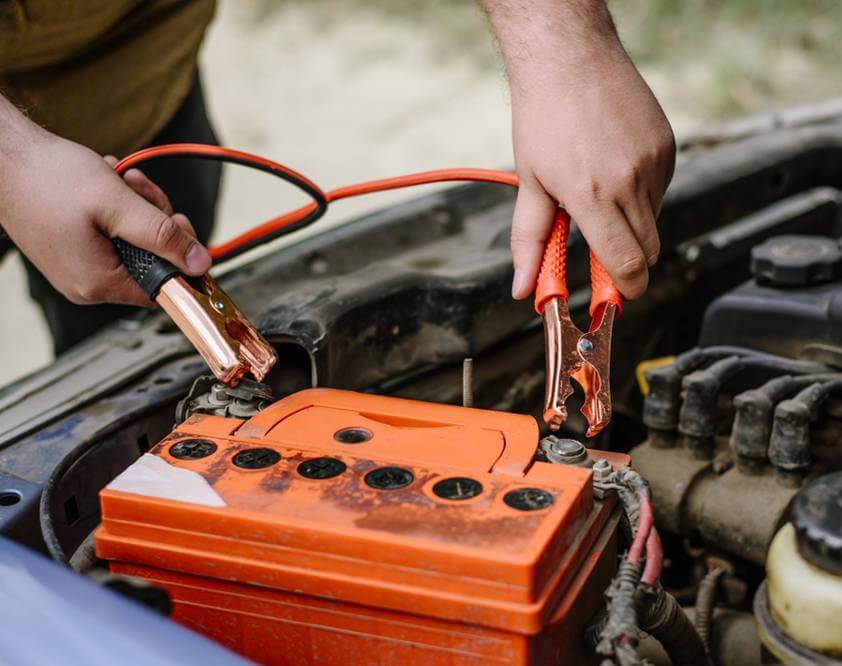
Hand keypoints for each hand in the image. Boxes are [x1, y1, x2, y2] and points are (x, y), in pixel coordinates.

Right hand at [1, 130, 210, 306]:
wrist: (3, 156)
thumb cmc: (47, 177)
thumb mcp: (119, 204)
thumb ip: (163, 236)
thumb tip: (200, 262)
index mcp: (98, 283)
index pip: (163, 289)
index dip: (181, 260)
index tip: (183, 230)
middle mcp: (87, 284)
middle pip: (151, 263)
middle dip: (156, 223)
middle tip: (143, 192)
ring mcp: (78, 268)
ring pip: (134, 244)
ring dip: (138, 210)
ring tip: (120, 181)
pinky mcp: (73, 251)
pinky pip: (113, 236)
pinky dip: (118, 210)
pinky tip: (108, 186)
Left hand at [509, 46, 674, 299]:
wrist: (569, 59)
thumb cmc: (544, 117)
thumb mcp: (529, 185)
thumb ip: (529, 242)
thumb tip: (523, 288)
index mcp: (592, 196)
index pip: (626, 264)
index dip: (625, 290)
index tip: (617, 296)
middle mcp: (629, 182)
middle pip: (647, 251)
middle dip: (627, 262)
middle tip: (600, 250)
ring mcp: (654, 163)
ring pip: (655, 221)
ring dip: (631, 224)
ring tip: (598, 191)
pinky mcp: (667, 147)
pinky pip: (662, 190)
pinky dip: (642, 194)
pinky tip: (615, 170)